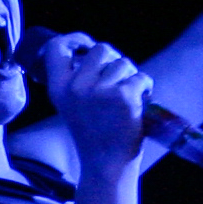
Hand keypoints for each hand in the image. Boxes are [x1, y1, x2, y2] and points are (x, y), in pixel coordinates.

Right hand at [42, 30, 155, 172]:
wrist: (106, 164)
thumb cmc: (92, 133)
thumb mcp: (71, 105)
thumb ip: (75, 79)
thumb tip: (89, 50)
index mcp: (59, 88)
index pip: (57, 47)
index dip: (75, 39)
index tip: (85, 44)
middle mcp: (77, 87)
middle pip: (101, 48)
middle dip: (113, 60)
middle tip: (116, 80)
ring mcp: (101, 91)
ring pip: (123, 62)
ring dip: (130, 76)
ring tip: (126, 97)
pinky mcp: (124, 96)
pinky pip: (140, 77)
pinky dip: (145, 87)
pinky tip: (139, 102)